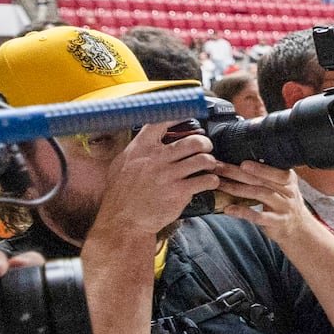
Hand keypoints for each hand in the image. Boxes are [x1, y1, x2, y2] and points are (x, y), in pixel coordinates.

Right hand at [91, 123, 218, 240]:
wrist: (124, 219)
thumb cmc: (122, 193)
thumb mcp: (122, 164)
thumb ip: (138, 150)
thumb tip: (148, 136)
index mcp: (140, 148)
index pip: (160, 122)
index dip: (177, 115)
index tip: (188, 114)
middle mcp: (156, 159)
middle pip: (193, 141)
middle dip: (205, 143)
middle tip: (206, 148)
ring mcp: (169, 176)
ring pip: (204, 159)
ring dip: (211, 162)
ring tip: (208, 166)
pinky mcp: (180, 192)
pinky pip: (207, 180)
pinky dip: (212, 180)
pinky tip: (208, 182)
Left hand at [214, 161, 314, 245]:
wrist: (299, 228)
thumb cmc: (284, 203)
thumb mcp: (281, 186)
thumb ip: (266, 176)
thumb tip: (238, 161)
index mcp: (288, 179)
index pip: (273, 170)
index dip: (257, 167)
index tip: (240, 162)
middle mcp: (288, 191)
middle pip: (260, 180)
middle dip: (236, 172)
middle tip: (217, 167)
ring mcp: (283, 207)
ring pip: (259, 194)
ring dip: (236, 188)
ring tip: (218, 184)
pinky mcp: (277, 222)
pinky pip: (259, 216)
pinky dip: (243, 212)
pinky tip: (228, 209)